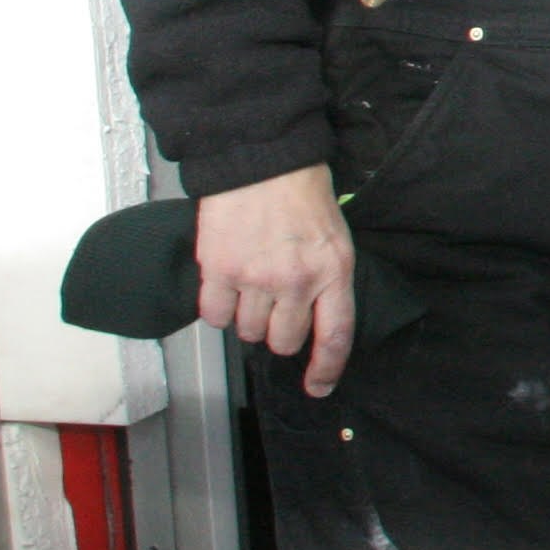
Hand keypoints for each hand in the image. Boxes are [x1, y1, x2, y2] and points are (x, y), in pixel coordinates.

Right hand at [195, 164, 354, 397]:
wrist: (263, 161)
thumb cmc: (303, 197)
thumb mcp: (335, 238)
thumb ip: (328, 280)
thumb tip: (314, 318)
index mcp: (335, 272)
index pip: (336, 336)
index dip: (327, 369)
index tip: (318, 387)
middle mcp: (297, 281)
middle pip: (284, 342)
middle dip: (280, 331)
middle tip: (276, 305)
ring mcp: (256, 278)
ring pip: (247, 332)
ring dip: (248, 318)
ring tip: (252, 285)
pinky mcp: (219, 271)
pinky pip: (214, 317)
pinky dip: (218, 308)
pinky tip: (226, 284)